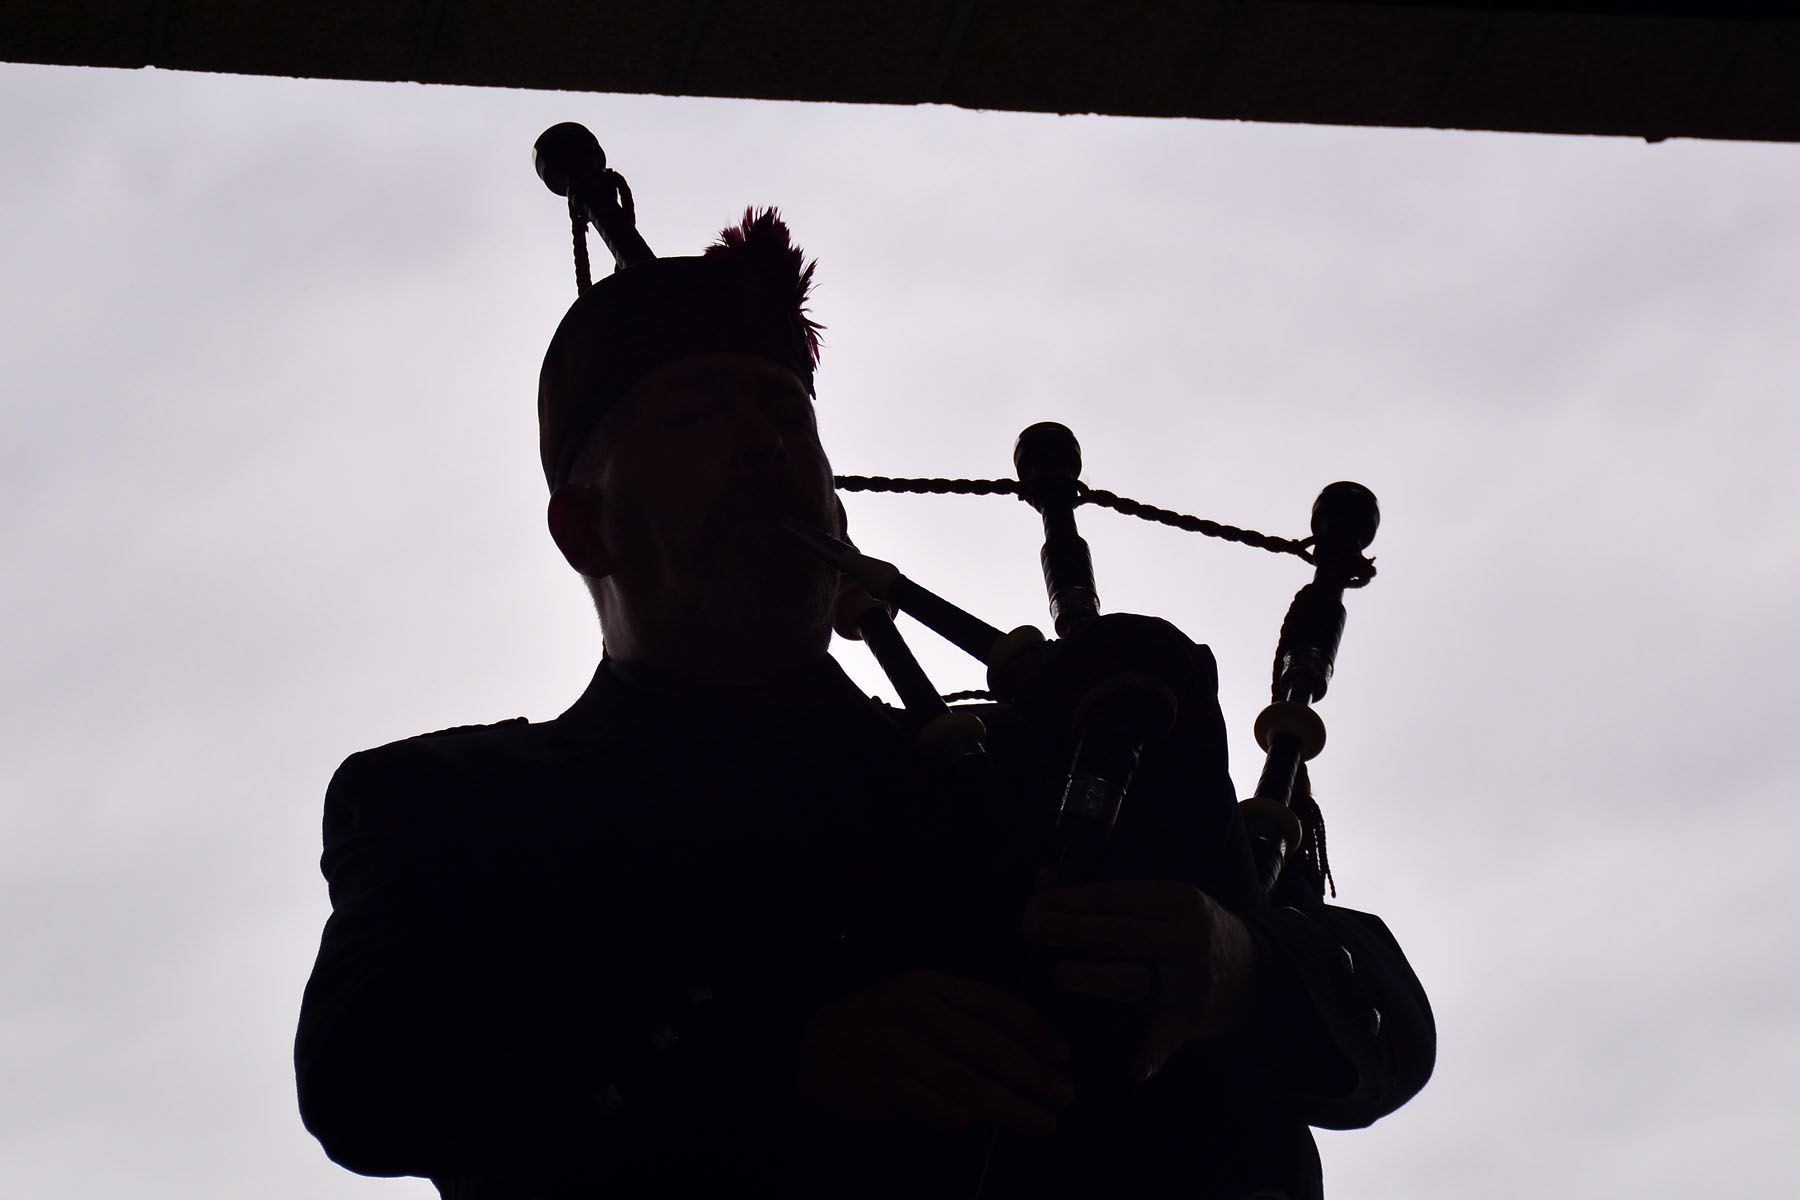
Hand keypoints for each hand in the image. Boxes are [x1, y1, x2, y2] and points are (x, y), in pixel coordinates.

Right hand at [795, 967, 1075, 1136]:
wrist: (817, 1048)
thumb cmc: (883, 1033)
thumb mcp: (924, 1013)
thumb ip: (966, 1028)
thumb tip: (1028, 1058)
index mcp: (934, 986)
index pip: (994, 1002)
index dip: (1033, 1028)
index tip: (1062, 1053)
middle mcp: (916, 1008)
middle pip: (985, 1042)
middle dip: (1031, 1072)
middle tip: (1064, 1095)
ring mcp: (894, 1041)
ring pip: (961, 1077)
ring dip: (1006, 1104)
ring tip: (1039, 1122)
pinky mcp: (876, 1076)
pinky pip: (920, 1098)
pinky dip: (943, 1111)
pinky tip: (962, 1123)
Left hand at [1021, 878, 1260, 1081]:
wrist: (1253, 971)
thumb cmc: (1187, 930)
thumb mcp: (1160, 903)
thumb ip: (1104, 896)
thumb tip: (1041, 879)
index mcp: (1176, 900)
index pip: (1113, 898)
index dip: (1070, 900)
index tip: (1033, 903)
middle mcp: (1186, 938)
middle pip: (1119, 933)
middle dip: (1070, 930)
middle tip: (1028, 928)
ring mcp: (1189, 980)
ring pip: (1136, 978)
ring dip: (1096, 977)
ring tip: (1059, 973)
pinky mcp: (1191, 1018)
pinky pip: (1168, 1036)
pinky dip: (1152, 1053)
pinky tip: (1135, 1070)